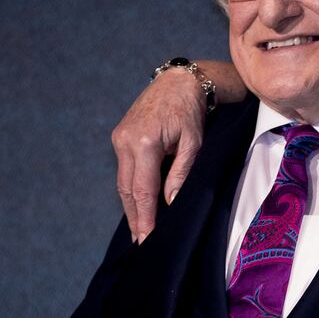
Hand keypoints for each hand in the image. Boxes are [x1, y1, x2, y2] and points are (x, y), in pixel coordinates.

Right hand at [112, 69, 204, 242]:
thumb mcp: (193, 142)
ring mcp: (119, 138)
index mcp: (145, 142)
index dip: (145, 216)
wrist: (178, 82)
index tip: (147, 238)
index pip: (143, 189)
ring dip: (131, 204)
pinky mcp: (119, 136)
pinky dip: (131, 186)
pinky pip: (124, 168)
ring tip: (139, 227)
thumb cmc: (191, 111)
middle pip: (127, 189)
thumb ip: (181, 172)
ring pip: (123, 180)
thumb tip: (170, 202)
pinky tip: (139, 201)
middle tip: (141, 241)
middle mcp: (125, 141)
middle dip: (135, 216)